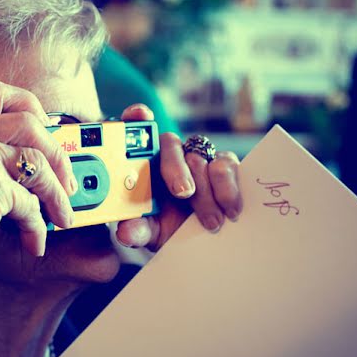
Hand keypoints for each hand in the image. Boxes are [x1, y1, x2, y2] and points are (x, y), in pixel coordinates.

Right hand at [0, 80, 76, 264]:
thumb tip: (14, 157)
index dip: (29, 104)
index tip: (45, 126)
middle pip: (29, 124)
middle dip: (56, 154)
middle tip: (64, 179)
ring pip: (38, 164)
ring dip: (56, 195)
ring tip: (61, 216)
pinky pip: (29, 203)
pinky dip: (36, 225)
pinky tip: (33, 239)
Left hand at [115, 104, 241, 250]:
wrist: (197, 241)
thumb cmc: (166, 229)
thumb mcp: (149, 232)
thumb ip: (137, 229)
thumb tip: (126, 233)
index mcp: (142, 164)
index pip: (135, 131)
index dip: (136, 117)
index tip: (140, 115)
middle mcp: (168, 155)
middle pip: (169, 144)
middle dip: (176, 169)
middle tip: (183, 193)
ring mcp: (196, 158)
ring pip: (199, 157)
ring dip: (205, 190)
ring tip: (209, 221)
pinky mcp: (222, 165)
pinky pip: (227, 164)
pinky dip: (228, 189)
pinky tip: (230, 211)